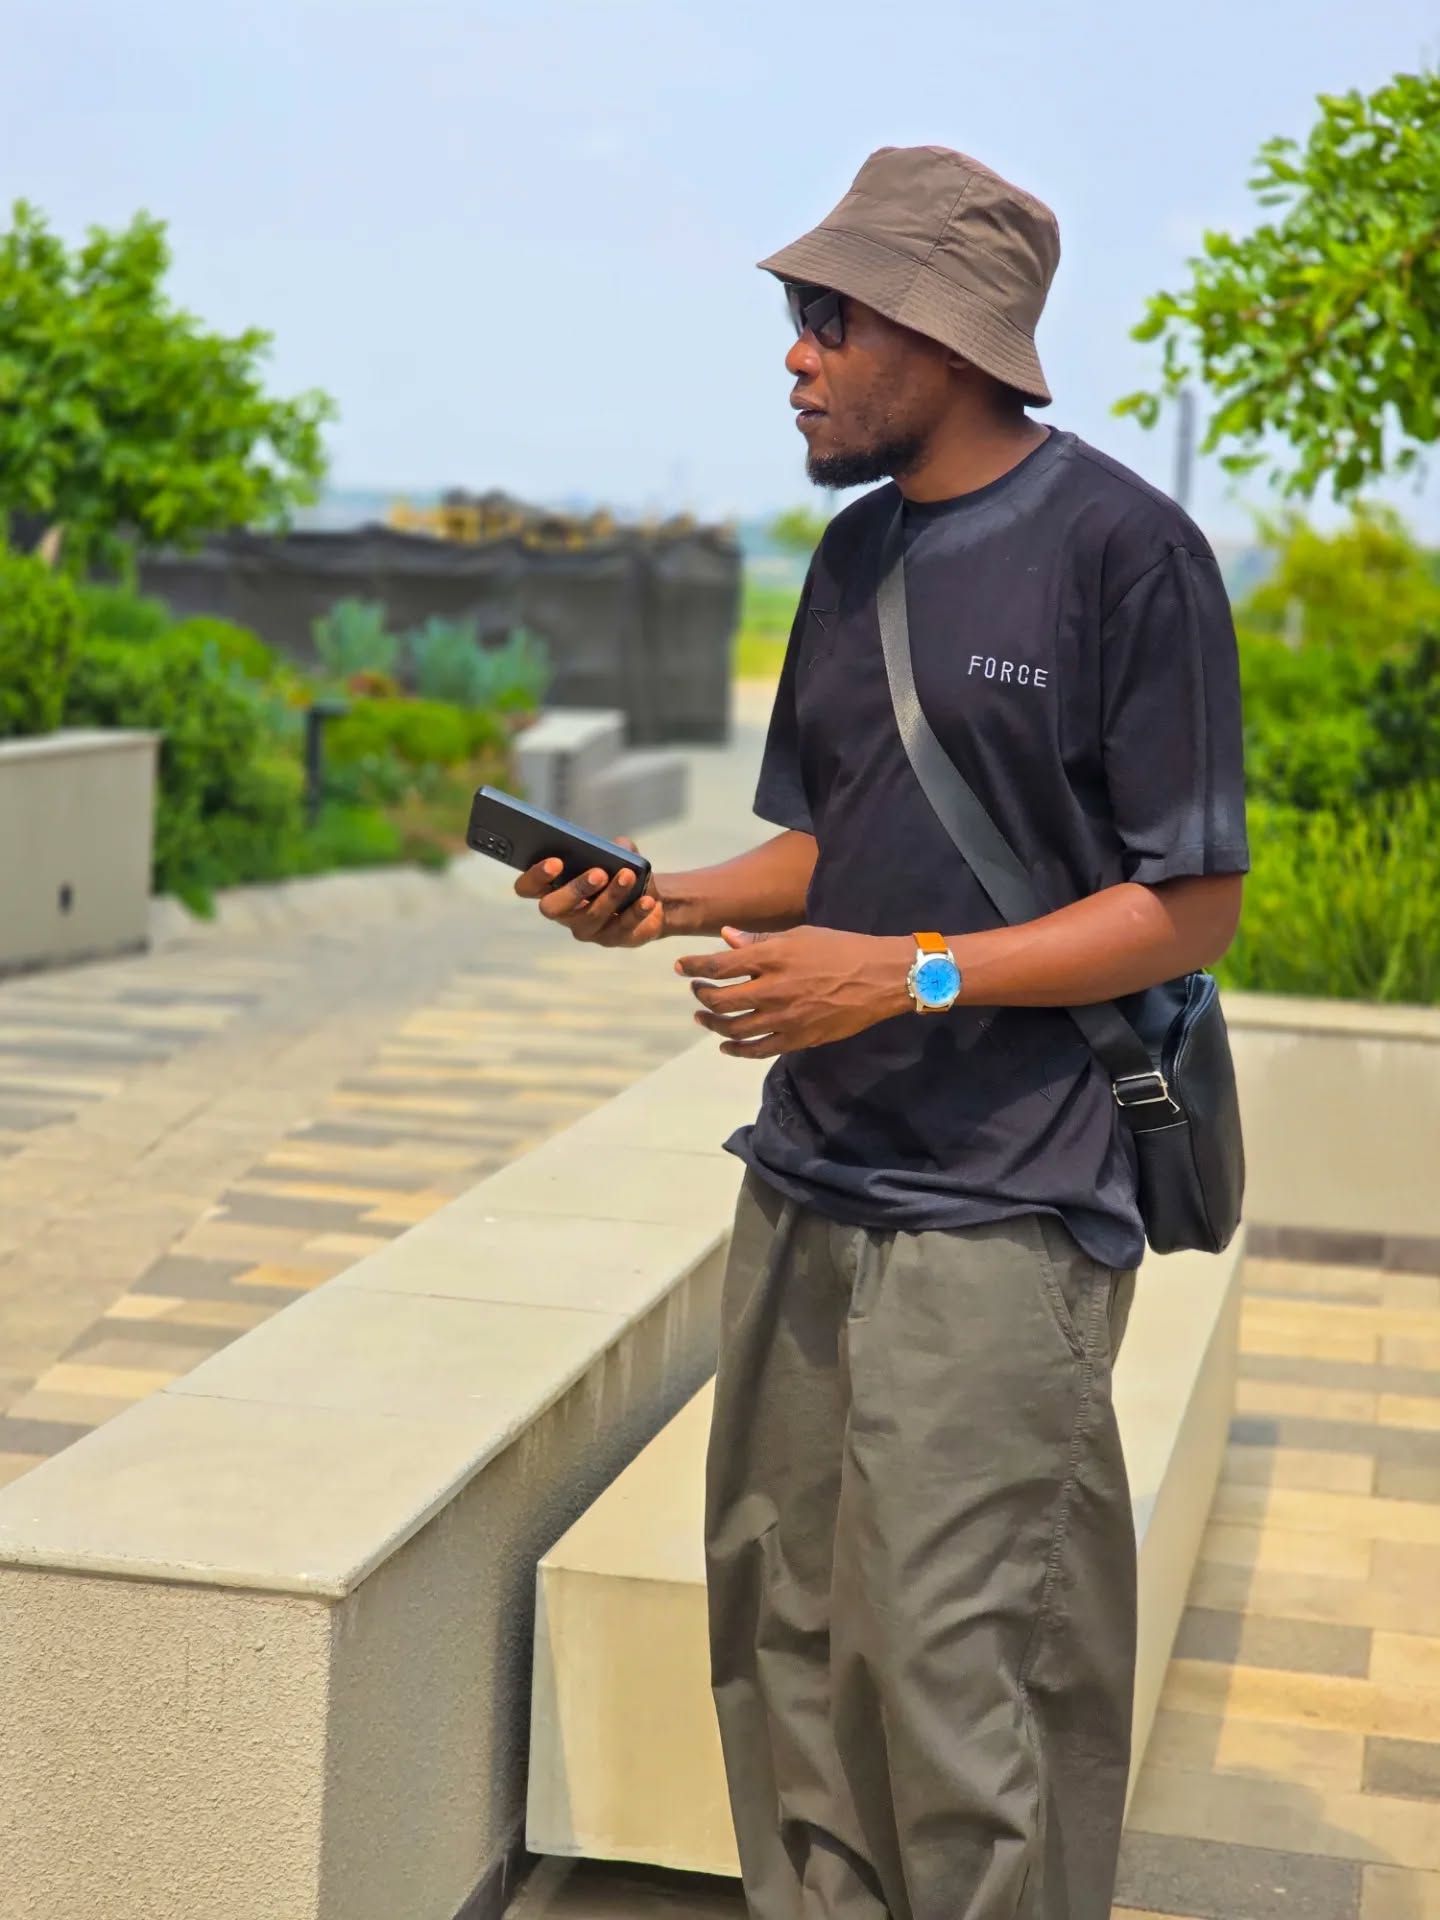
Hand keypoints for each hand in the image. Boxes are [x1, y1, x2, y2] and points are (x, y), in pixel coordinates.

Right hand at [513, 838, 665, 947]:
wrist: (649, 898)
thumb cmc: (620, 871)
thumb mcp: (617, 854)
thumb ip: (615, 847)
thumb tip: (618, 848)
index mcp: (552, 888)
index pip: (527, 887)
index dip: (535, 877)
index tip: (555, 862)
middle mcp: (563, 913)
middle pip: (552, 908)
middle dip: (574, 889)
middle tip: (598, 873)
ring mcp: (586, 930)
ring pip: (591, 916)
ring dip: (611, 895)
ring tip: (628, 875)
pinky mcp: (612, 939)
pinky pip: (621, 928)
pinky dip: (635, 912)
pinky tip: (647, 900)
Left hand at [676, 925, 910, 1057]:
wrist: (880, 978)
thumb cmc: (840, 948)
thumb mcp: (799, 935)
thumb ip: (758, 941)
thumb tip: (725, 937)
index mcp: (772, 958)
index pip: (719, 965)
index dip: (695, 966)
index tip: (681, 967)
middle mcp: (773, 990)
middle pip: (720, 999)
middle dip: (701, 995)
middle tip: (696, 990)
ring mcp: (783, 1018)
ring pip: (734, 1028)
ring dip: (712, 1023)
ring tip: (703, 1017)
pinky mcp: (796, 1039)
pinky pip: (757, 1050)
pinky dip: (736, 1049)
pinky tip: (726, 1044)